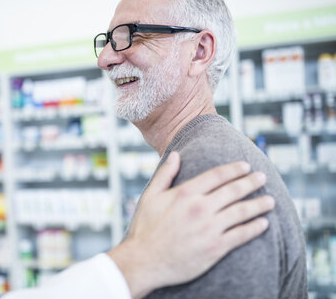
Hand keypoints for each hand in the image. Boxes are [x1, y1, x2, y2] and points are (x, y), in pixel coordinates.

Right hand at [107, 152, 273, 298]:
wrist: (144, 261)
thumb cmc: (144, 228)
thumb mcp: (150, 196)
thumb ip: (165, 174)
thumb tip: (176, 154)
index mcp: (185, 193)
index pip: (216, 176)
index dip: (234, 169)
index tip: (245, 166)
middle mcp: (200, 207)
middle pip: (233, 191)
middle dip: (251, 182)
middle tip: (263, 177)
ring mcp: (209, 228)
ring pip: (241, 212)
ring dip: (258, 205)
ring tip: (270, 200)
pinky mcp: (215, 248)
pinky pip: (240, 235)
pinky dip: (254, 228)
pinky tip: (263, 224)